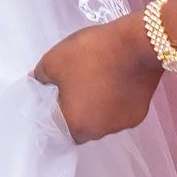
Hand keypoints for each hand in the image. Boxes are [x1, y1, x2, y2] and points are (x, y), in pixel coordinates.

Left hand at [33, 12, 163, 140]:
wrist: (136, 43)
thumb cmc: (90, 55)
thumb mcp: (53, 60)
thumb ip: (40, 77)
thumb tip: (37, 83)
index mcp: (76, 125)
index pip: (57, 129)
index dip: (52, 113)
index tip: (53, 95)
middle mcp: (99, 132)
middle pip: (80, 126)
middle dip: (74, 110)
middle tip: (72, 85)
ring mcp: (121, 125)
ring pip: (101, 120)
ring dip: (95, 107)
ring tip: (95, 80)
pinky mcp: (139, 114)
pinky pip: (119, 112)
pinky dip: (114, 101)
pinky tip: (114, 81)